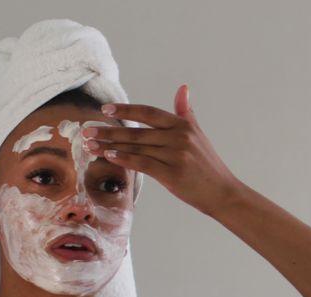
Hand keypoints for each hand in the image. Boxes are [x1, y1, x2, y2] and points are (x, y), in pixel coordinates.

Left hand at [83, 84, 246, 214]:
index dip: (126, 110)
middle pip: (137, 131)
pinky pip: (142, 164)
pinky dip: (124, 160)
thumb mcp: (198, 135)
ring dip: (110, 146)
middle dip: (109, 131)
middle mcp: (179, 137)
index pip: (149, 113)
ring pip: (136, 148)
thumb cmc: (208, 166)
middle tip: (87, 130)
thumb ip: (186, 112)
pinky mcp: (172, 174)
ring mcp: (176, 155)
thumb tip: (183, 88)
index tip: (105, 110)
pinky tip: (109, 157)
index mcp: (183, 125)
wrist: (223, 193)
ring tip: (91, 145)